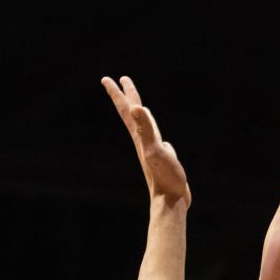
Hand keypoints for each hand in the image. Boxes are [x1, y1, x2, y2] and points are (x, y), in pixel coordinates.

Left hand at [102, 75, 191, 206]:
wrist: (171, 201)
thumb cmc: (164, 177)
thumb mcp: (155, 149)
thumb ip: (145, 129)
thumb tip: (134, 108)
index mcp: (140, 137)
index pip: (126, 110)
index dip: (118, 93)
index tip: (108, 78)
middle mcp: (143, 142)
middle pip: (132, 115)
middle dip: (127, 97)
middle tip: (122, 80)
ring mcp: (153, 151)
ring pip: (145, 128)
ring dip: (141, 115)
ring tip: (139, 107)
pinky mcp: (163, 161)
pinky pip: (158, 142)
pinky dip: (158, 136)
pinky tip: (162, 140)